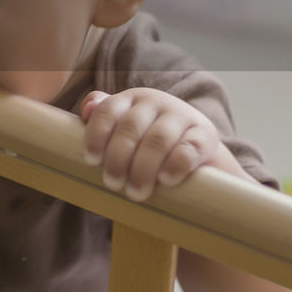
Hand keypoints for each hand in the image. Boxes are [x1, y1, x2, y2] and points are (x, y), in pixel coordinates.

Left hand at [79, 88, 222, 201]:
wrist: (194, 152)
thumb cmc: (146, 142)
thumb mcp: (122, 128)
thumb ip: (100, 117)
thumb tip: (87, 110)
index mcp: (131, 99)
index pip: (107, 111)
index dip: (96, 136)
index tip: (92, 161)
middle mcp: (156, 102)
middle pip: (130, 128)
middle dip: (118, 159)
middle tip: (112, 184)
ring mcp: (182, 116)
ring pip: (158, 139)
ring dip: (143, 168)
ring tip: (136, 192)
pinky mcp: (205, 135)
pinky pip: (189, 148)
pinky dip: (175, 165)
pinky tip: (165, 180)